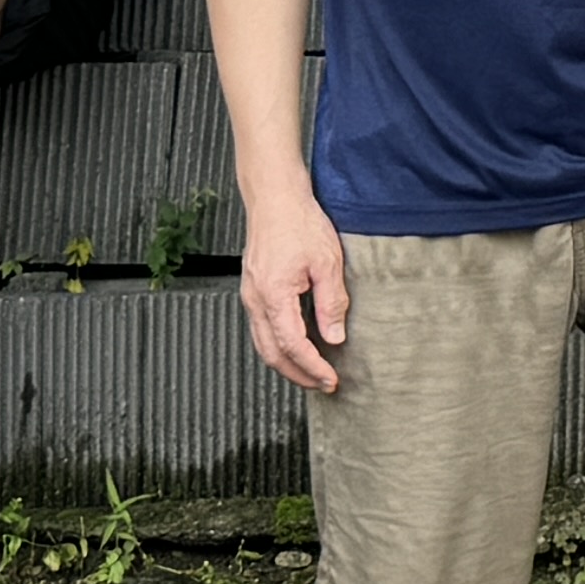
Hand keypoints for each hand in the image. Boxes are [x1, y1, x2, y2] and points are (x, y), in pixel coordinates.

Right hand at [241, 181, 352, 395]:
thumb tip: (334, 338)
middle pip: (272, 354)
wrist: (274, 198)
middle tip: (323, 384)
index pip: (292, 345)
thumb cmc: (300, 222)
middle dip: (297, 375)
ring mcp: (250, 296)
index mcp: (273, 295)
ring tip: (312, 372)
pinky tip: (297, 347)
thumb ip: (331, 303)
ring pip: (263, 344)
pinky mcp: (253, 290)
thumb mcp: (327, 262)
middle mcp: (255, 300)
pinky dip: (278, 346)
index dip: (313, 367)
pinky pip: (261, 329)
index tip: (331, 379)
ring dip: (286, 364)